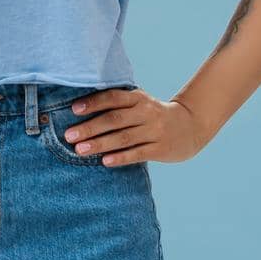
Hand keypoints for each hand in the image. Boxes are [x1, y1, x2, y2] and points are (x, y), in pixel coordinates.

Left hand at [60, 87, 204, 166]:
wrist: (190, 126)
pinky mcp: (160, 149)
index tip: (73, 109)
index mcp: (138, 98)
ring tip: (80, 150)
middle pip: (115, 119)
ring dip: (100, 144)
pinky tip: (105, 161)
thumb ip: (118, 105)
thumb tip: (80, 111)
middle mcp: (146, 112)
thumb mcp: (140, 103)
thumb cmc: (153, 114)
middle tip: (69, 135)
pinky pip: (137, 153)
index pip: (113, 98)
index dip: (93, 103)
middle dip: (90, 127)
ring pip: (123, 138)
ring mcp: (155, 131)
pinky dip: (120, 157)